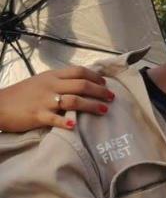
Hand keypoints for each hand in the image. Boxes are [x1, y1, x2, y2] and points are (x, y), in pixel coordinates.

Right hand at [0, 66, 114, 131]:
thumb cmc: (22, 94)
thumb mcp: (41, 81)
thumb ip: (59, 81)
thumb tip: (81, 83)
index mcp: (52, 76)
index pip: (79, 71)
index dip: (95, 77)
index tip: (105, 83)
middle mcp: (51, 86)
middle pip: (81, 85)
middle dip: (100, 91)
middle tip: (111, 98)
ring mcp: (44, 100)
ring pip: (73, 100)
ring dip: (91, 105)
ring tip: (104, 110)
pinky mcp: (37, 115)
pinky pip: (54, 118)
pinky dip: (66, 122)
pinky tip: (75, 125)